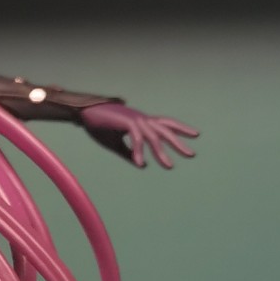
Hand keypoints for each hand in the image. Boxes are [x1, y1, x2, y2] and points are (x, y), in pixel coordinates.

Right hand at [80, 102, 198, 168]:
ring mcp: (135, 119)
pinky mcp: (127, 122)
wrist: (84, 113)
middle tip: (191, 155)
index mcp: (141, 122)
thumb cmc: (99, 126)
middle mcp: (142, 119)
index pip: (165, 124)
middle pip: (165, 130)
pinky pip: (137, 139)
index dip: (181, 129)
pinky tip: (140, 164)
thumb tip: (143, 165)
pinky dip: (138, 152)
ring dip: (161, 153)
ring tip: (169, 167)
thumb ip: (130, 154)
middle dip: (179, 143)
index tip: (195, 135)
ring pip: (154, 137)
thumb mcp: (116, 144)